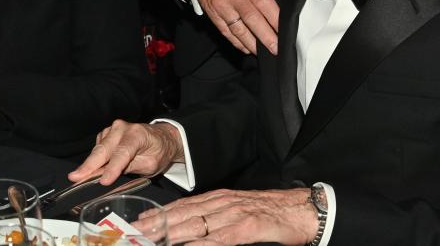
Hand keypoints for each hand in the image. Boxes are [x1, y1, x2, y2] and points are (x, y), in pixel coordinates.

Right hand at [68, 120, 182, 185]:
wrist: (161, 138)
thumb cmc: (158, 151)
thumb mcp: (150, 164)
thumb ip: (130, 168)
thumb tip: (110, 177)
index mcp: (137, 134)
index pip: (122, 153)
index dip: (112, 168)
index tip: (103, 181)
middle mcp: (123, 128)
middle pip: (104, 149)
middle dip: (90, 165)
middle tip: (75, 178)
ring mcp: (113, 129)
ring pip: (98, 149)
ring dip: (89, 164)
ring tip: (80, 178)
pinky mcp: (107, 133)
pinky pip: (98, 148)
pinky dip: (94, 159)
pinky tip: (92, 168)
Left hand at [136, 188, 317, 245]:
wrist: (303, 210)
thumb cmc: (273, 214)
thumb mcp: (240, 211)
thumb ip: (218, 219)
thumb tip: (195, 231)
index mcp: (221, 198)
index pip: (183, 206)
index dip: (161, 214)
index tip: (141, 221)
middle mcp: (224, 204)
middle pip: (183, 215)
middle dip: (157, 225)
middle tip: (135, 233)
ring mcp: (235, 215)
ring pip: (196, 225)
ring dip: (170, 235)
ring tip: (151, 240)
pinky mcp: (248, 228)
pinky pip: (220, 238)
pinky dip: (201, 244)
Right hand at [192, 0, 287, 54]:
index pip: (264, 3)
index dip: (275, 18)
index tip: (285, 30)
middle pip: (252, 20)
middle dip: (266, 37)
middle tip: (277, 49)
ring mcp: (222, 6)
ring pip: (239, 29)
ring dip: (252, 43)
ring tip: (263, 52)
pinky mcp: (213, 13)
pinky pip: (225, 31)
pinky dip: (236, 42)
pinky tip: (246, 48)